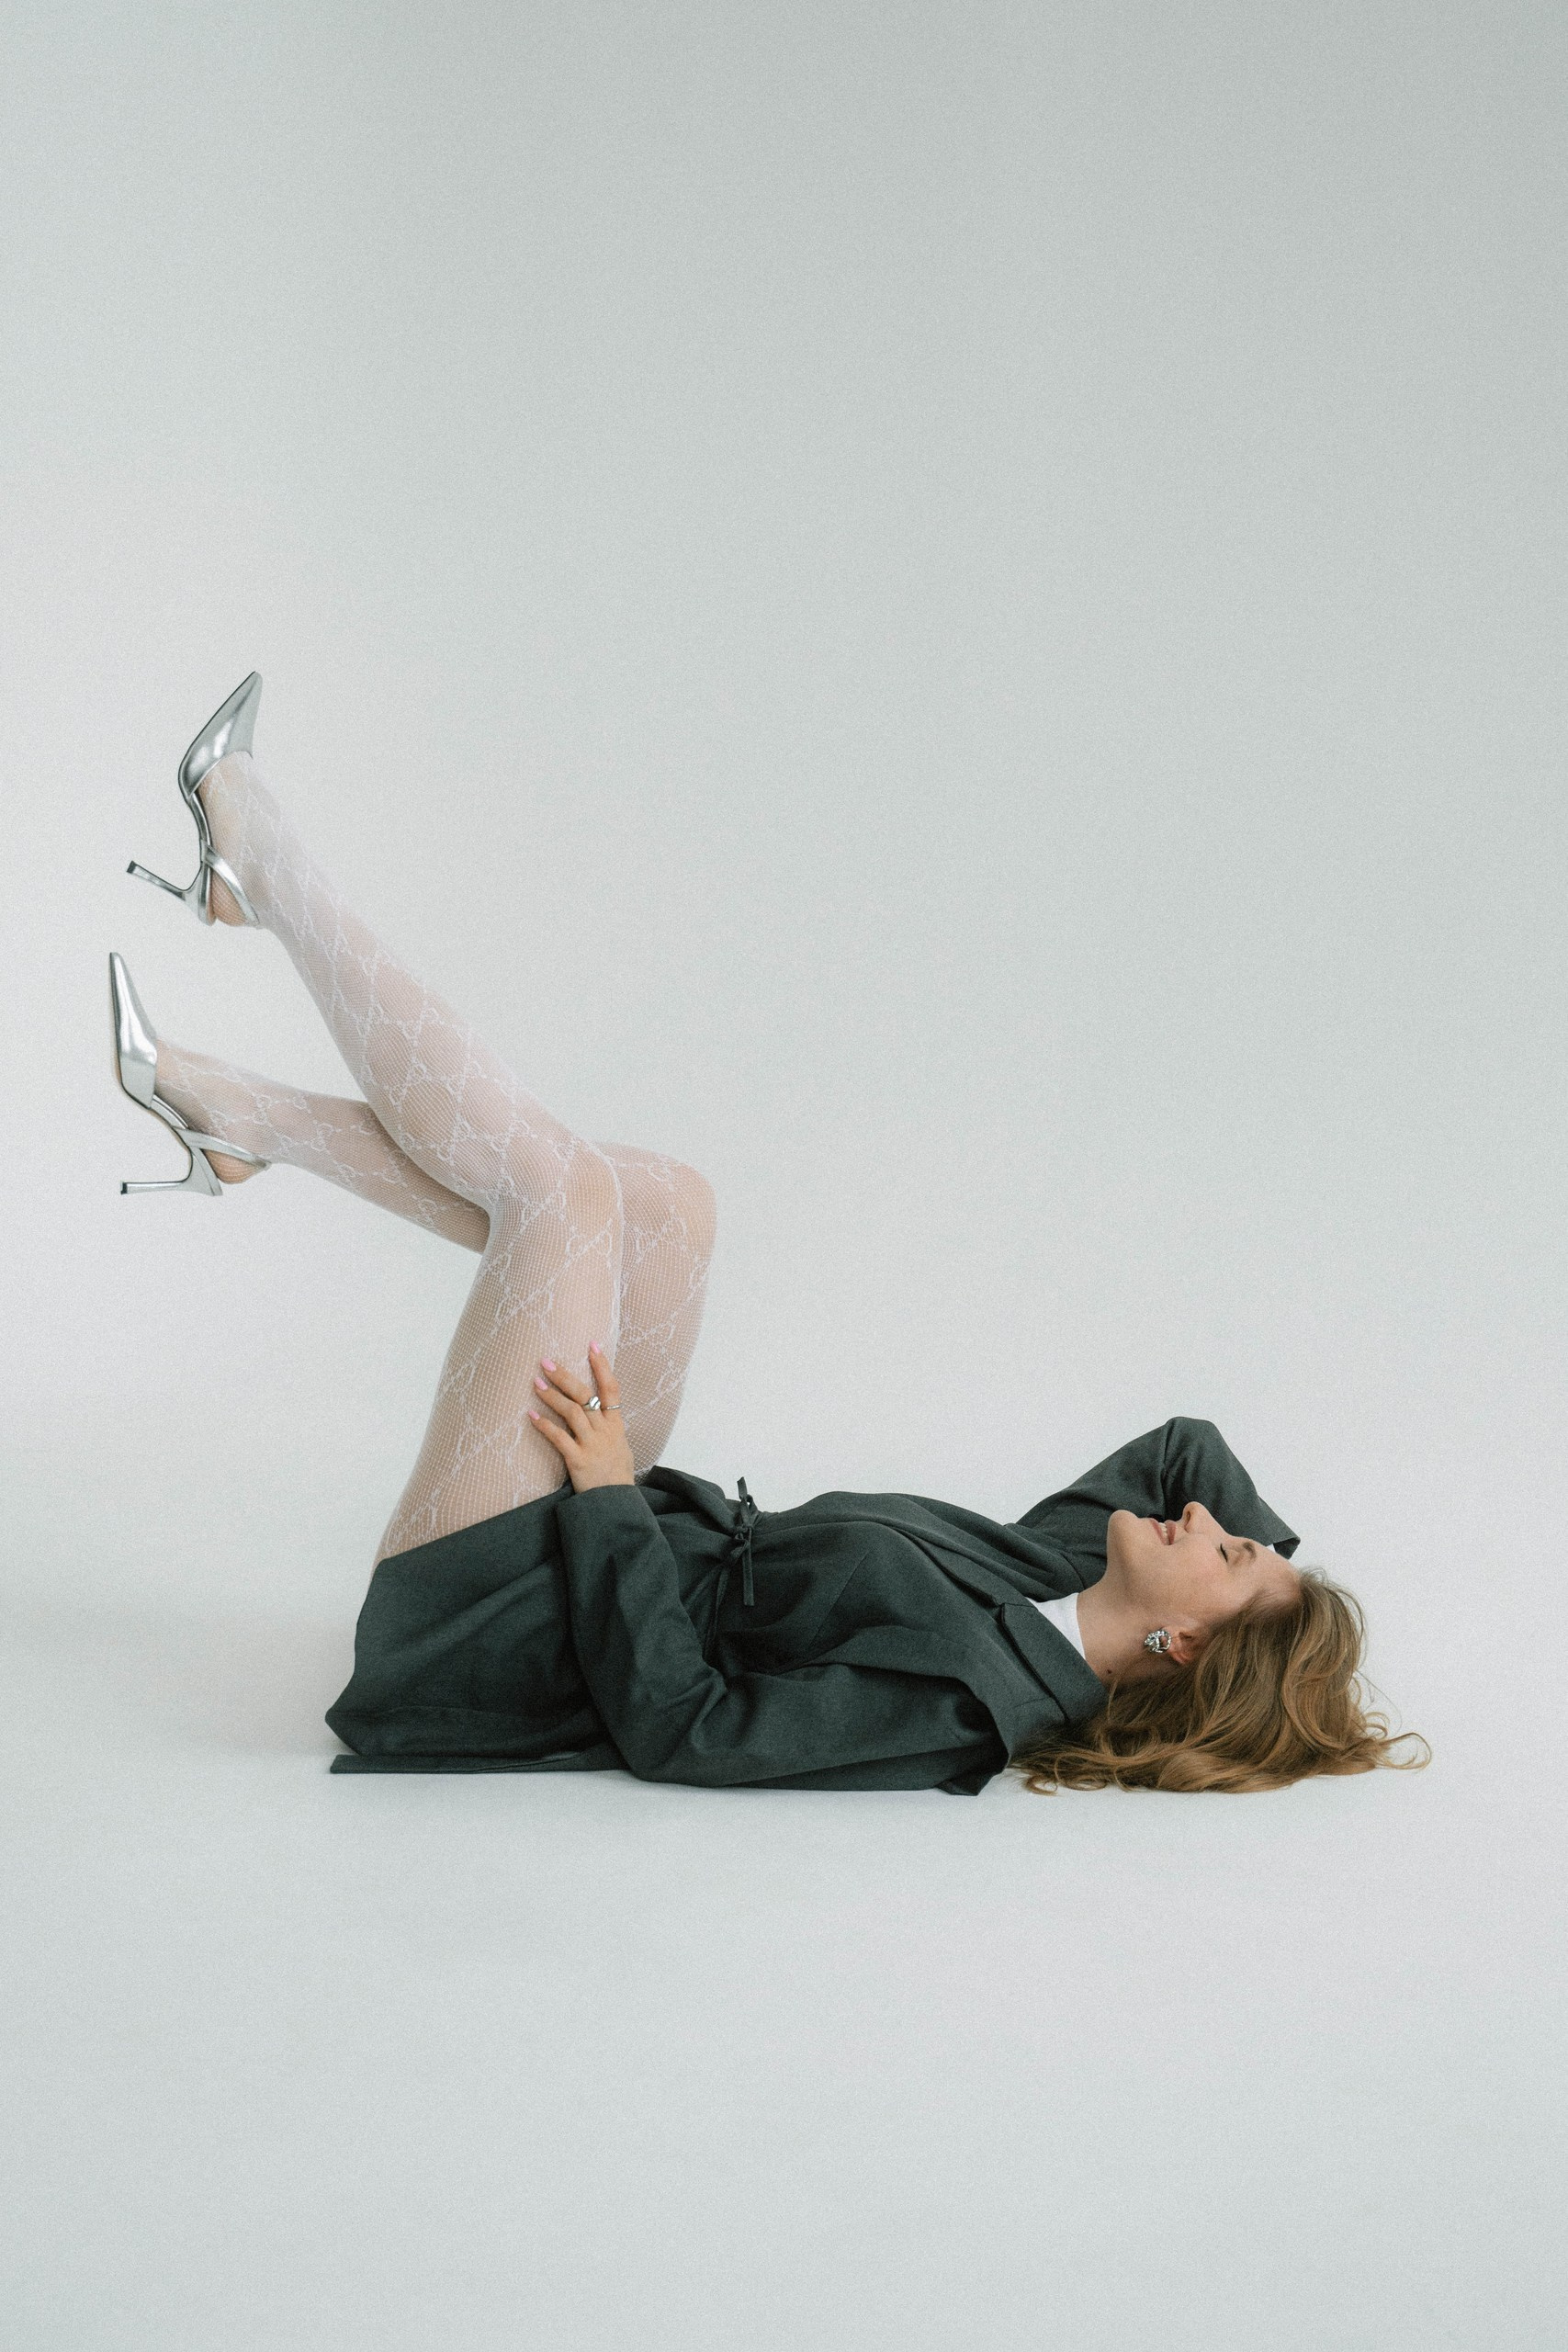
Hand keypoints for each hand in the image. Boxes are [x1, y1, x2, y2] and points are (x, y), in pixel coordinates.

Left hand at [528, 1342, 636, 1493]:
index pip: (612, 1388)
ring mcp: (592, 1445)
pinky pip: (560, 1438)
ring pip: (572, 1412)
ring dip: (552, 1396)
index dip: (602, 1366)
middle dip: (566, 1377)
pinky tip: (531, 1416)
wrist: (616, 1503)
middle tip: (546, 1362)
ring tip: (535, 1383)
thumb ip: (608, 1427)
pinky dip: (545, 1426)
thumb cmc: (615, 1475)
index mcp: (615, 1425)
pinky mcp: (579, 1460)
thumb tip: (596, 1409)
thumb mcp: (619, 1446)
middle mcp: (605, 1431)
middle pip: (586, 1396)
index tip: (592, 1344)